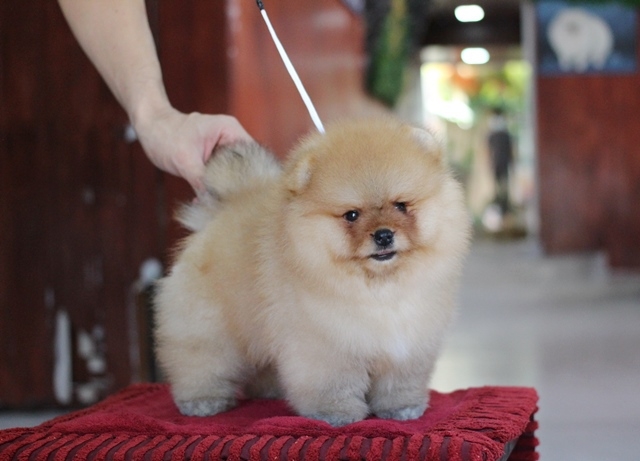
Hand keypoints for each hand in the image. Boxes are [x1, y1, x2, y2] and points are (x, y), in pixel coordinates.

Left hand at [133, 107, 252, 193]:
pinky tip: (202, 201)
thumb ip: (202, 182)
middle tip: (228, 204)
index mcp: (229, 129)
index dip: (248, 175)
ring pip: (231, 173)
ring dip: (222, 189)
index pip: (250, 155)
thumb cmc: (165, 135)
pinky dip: (212, 187)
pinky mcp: (213, 158)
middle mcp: (230, 137)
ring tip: (214, 205)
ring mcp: (222, 148)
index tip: (241, 195)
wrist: (149, 128)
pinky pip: (219, 175)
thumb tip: (213, 203)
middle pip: (243, 166)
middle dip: (235, 185)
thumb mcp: (185, 161)